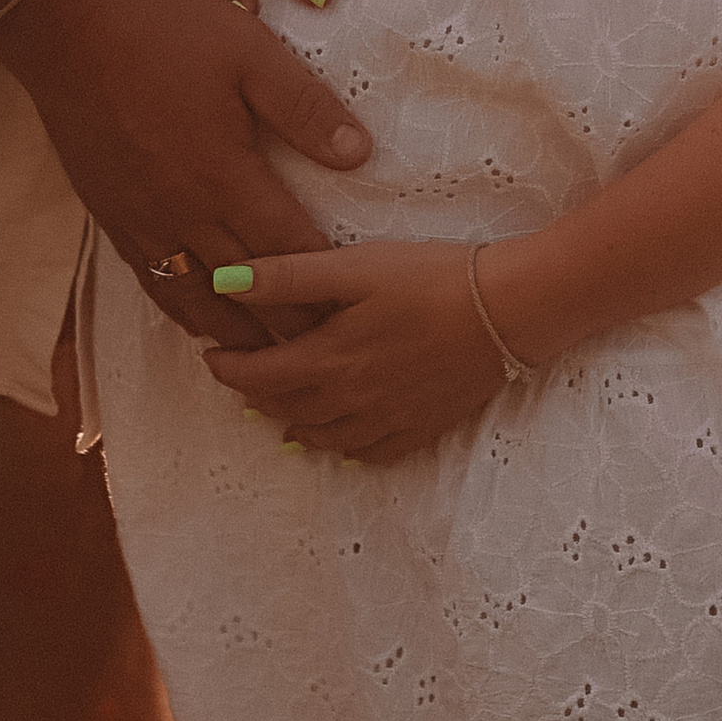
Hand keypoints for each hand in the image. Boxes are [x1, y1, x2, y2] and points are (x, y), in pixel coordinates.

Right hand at [0, 0, 368, 347]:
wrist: (67, 33)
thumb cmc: (164, 33)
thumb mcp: (249, 52)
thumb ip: (304, 106)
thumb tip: (357, 154)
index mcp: (226, 176)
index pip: (287, 251)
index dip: (323, 287)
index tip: (353, 313)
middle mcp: (185, 213)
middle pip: (247, 288)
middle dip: (287, 326)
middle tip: (323, 354)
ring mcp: (144, 221)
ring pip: (195, 299)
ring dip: (234, 331)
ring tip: (266, 359)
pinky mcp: (113, 217)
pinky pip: (153, 281)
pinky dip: (183, 310)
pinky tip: (199, 319)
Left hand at [195, 242, 511, 459]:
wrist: (509, 311)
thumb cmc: (432, 278)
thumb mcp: (355, 266)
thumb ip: (288, 277)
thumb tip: (223, 281)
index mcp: (330, 359)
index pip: (258, 377)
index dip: (228, 369)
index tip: (212, 357)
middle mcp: (352, 400)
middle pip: (287, 409)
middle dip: (257, 396)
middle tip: (242, 380)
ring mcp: (388, 420)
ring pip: (323, 438)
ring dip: (294, 425)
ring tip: (281, 411)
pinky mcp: (422, 427)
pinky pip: (370, 454)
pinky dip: (344, 448)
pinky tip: (341, 439)